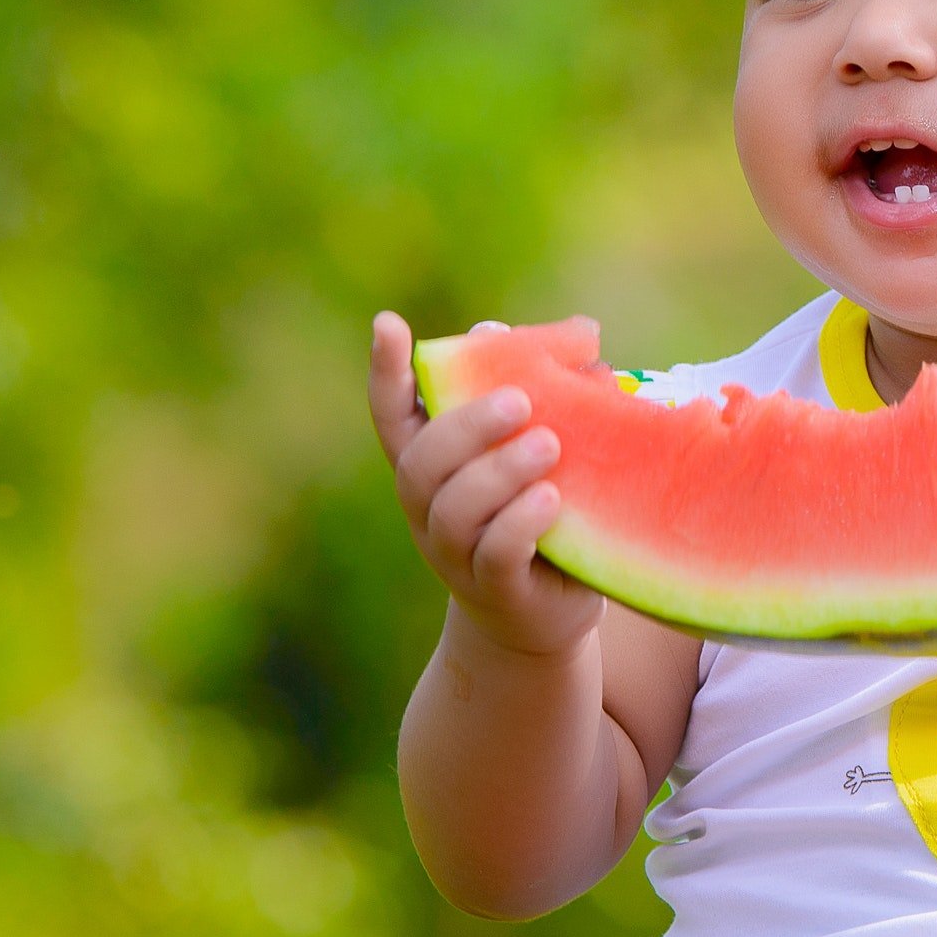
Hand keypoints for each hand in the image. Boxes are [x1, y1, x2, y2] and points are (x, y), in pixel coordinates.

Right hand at [369, 312, 603, 658]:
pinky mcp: (495, 591)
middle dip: (465, 427)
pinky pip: (493, 556)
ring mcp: (455, 555)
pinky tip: (550, 499)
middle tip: (518, 400)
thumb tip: (530, 331)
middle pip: (420, 464)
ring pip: (453, 511)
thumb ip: (530, 393)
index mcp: (433, 466)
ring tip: (548, 444)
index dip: (386, 373)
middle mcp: (430, 510)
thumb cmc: (538, 512)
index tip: (388, 324)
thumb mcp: (534, 450)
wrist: (548, 612)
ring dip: (498, 472)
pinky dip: (518, 524)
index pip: (393, 416)